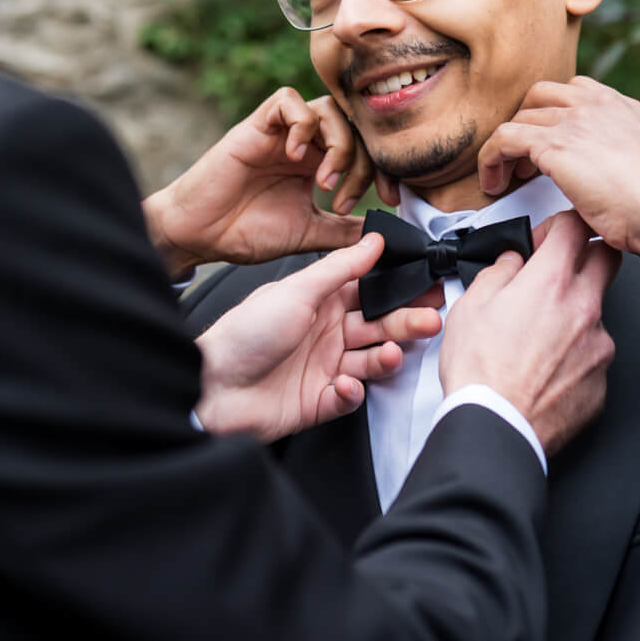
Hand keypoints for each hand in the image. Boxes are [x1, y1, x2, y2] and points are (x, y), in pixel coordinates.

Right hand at [144, 86, 394, 275]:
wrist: (200, 234)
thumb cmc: (245, 232)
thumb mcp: (309, 233)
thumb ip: (344, 230)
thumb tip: (384, 234)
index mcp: (320, 163)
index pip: (366, 148)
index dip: (384, 169)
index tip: (391, 200)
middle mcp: (305, 143)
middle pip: (354, 126)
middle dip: (363, 162)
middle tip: (346, 199)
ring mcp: (281, 132)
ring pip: (328, 109)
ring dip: (337, 144)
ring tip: (323, 183)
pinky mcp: (256, 125)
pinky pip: (288, 100)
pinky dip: (301, 124)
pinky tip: (296, 157)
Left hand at [194, 233, 442, 441]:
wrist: (210, 389)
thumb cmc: (244, 334)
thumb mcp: (297, 290)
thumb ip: (340, 267)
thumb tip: (374, 240)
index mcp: (319, 301)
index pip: (369, 292)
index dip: (399, 290)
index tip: (428, 286)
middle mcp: (325, 333)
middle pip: (377, 326)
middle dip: (405, 323)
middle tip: (429, 320)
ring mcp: (323, 367)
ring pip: (370, 360)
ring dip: (385, 357)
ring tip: (390, 354)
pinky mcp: (319, 401)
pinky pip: (349, 397)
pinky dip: (353, 392)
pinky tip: (347, 385)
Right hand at [439, 212, 619, 454]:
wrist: (496, 427)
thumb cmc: (479, 373)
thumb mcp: (470, 306)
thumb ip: (499, 272)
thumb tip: (512, 263)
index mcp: (551, 282)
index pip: (575, 226)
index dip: (558, 226)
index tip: (546, 240)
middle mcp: (584, 307)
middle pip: (606, 258)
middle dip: (587, 255)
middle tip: (559, 271)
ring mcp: (599, 344)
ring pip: (598, 312)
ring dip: (575, 314)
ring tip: (538, 339)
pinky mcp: (602, 379)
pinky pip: (594, 354)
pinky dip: (575, 355)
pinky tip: (546, 368)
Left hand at [475, 77, 639, 265]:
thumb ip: (622, 160)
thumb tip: (604, 181)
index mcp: (624, 108)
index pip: (576, 91)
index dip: (555, 116)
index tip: (549, 145)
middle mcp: (598, 105)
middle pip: (541, 96)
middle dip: (528, 123)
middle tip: (525, 159)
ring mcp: (575, 120)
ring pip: (520, 117)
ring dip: (508, 146)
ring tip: (507, 177)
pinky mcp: (553, 145)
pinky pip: (503, 139)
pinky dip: (491, 159)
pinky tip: (495, 183)